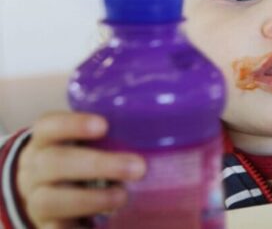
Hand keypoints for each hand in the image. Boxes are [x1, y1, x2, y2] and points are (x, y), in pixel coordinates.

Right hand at [16, 112, 145, 228]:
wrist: (47, 190)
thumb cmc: (80, 156)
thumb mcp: (87, 141)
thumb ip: (113, 135)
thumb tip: (165, 127)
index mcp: (45, 140)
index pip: (49, 126)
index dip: (73, 125)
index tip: (104, 125)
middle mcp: (35, 168)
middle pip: (54, 162)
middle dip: (97, 165)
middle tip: (138, 167)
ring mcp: (37, 199)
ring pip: (50, 200)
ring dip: (90, 200)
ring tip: (123, 197)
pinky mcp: (47, 225)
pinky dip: (81, 228)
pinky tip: (106, 223)